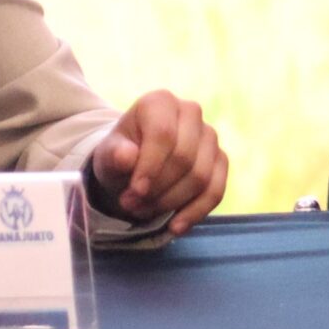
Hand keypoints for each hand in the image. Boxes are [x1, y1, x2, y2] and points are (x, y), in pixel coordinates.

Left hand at [88, 90, 227, 236]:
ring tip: (144, 211)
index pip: (163, 134)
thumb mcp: (108, 155)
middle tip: (131, 205)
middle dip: (157, 189)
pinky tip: (175, 227)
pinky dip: (195, 213)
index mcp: (160, 102)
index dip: (150, 167)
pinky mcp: (221, 160)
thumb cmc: (121, 155)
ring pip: (201, 177)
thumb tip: (126, 156)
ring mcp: (210, 136)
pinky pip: (216, 192)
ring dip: (171, 203)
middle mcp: (190, 112)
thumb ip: (114, 154)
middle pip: (184, 158)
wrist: (134, 166)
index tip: (133, 192)